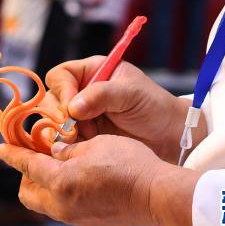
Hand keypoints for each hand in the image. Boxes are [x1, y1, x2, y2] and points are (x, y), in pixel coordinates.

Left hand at [0, 135, 198, 225]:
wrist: (157, 196)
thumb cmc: (129, 164)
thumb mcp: (94, 144)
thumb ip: (67, 150)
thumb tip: (52, 151)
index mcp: (60, 182)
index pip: (27, 166)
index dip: (13, 154)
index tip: (1, 147)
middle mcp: (62, 204)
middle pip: (28, 191)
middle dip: (25, 172)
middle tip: (34, 151)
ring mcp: (75, 217)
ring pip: (44, 201)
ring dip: (42, 183)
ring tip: (55, 163)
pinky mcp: (89, 222)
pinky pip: (62, 207)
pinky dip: (59, 192)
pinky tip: (74, 176)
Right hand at [42, 57, 205, 162]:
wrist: (171, 138)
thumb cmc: (154, 107)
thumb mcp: (130, 94)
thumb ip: (101, 95)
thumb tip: (72, 107)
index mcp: (92, 72)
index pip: (61, 76)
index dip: (61, 91)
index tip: (70, 109)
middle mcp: (82, 93)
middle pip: (52, 99)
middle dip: (57, 115)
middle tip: (70, 130)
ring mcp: (82, 117)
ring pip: (55, 122)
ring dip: (60, 133)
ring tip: (75, 143)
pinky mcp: (85, 139)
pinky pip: (65, 141)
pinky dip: (66, 147)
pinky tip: (75, 153)